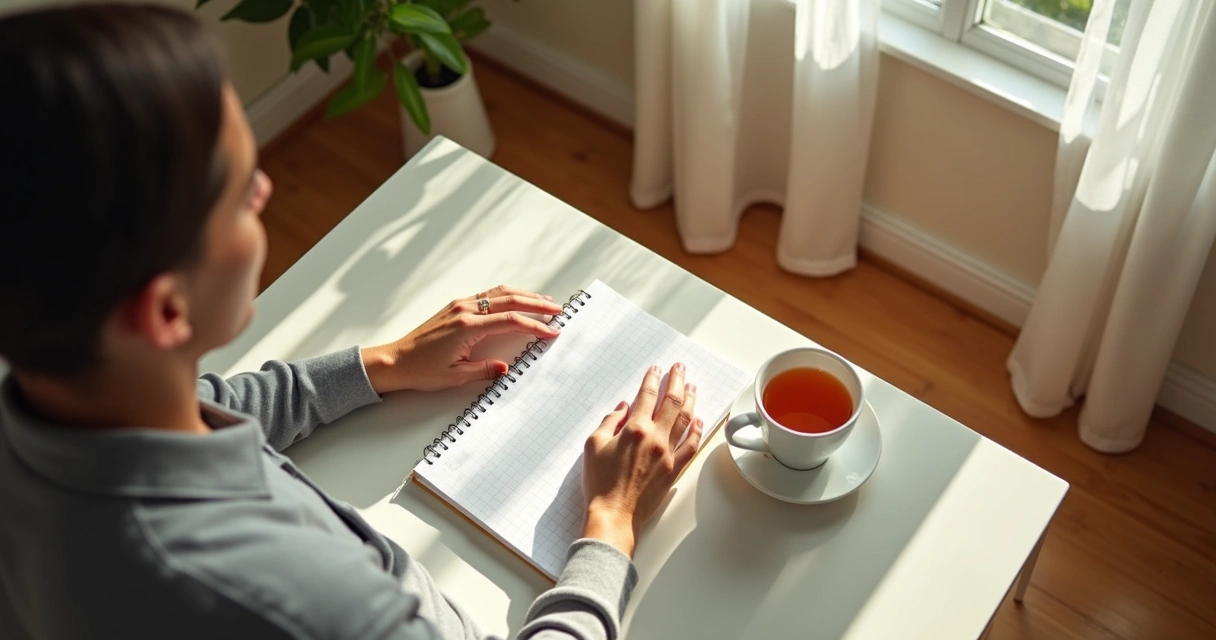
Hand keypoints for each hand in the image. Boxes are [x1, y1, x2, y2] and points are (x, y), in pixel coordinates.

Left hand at [360, 285, 562, 393]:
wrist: (395, 361)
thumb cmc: (422, 370)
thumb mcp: (455, 377)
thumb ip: (484, 370)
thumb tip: (506, 369)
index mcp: (468, 327)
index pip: (511, 321)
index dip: (535, 325)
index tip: (552, 331)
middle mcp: (465, 310)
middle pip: (509, 300)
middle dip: (536, 304)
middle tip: (557, 309)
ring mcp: (460, 305)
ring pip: (498, 293)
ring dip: (523, 294)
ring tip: (543, 300)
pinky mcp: (455, 307)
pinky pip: (487, 295)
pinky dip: (506, 295)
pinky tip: (515, 299)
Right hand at [580, 363, 702, 556]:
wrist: (614, 514)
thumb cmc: (599, 482)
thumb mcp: (593, 445)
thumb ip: (610, 421)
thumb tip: (624, 408)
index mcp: (634, 429)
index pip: (647, 395)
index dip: (652, 379)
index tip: (656, 369)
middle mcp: (655, 438)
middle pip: (672, 402)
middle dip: (677, 381)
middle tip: (680, 368)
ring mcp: (668, 454)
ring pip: (685, 421)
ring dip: (690, 400)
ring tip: (692, 387)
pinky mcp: (674, 470)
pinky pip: (691, 446)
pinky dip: (697, 431)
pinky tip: (699, 420)